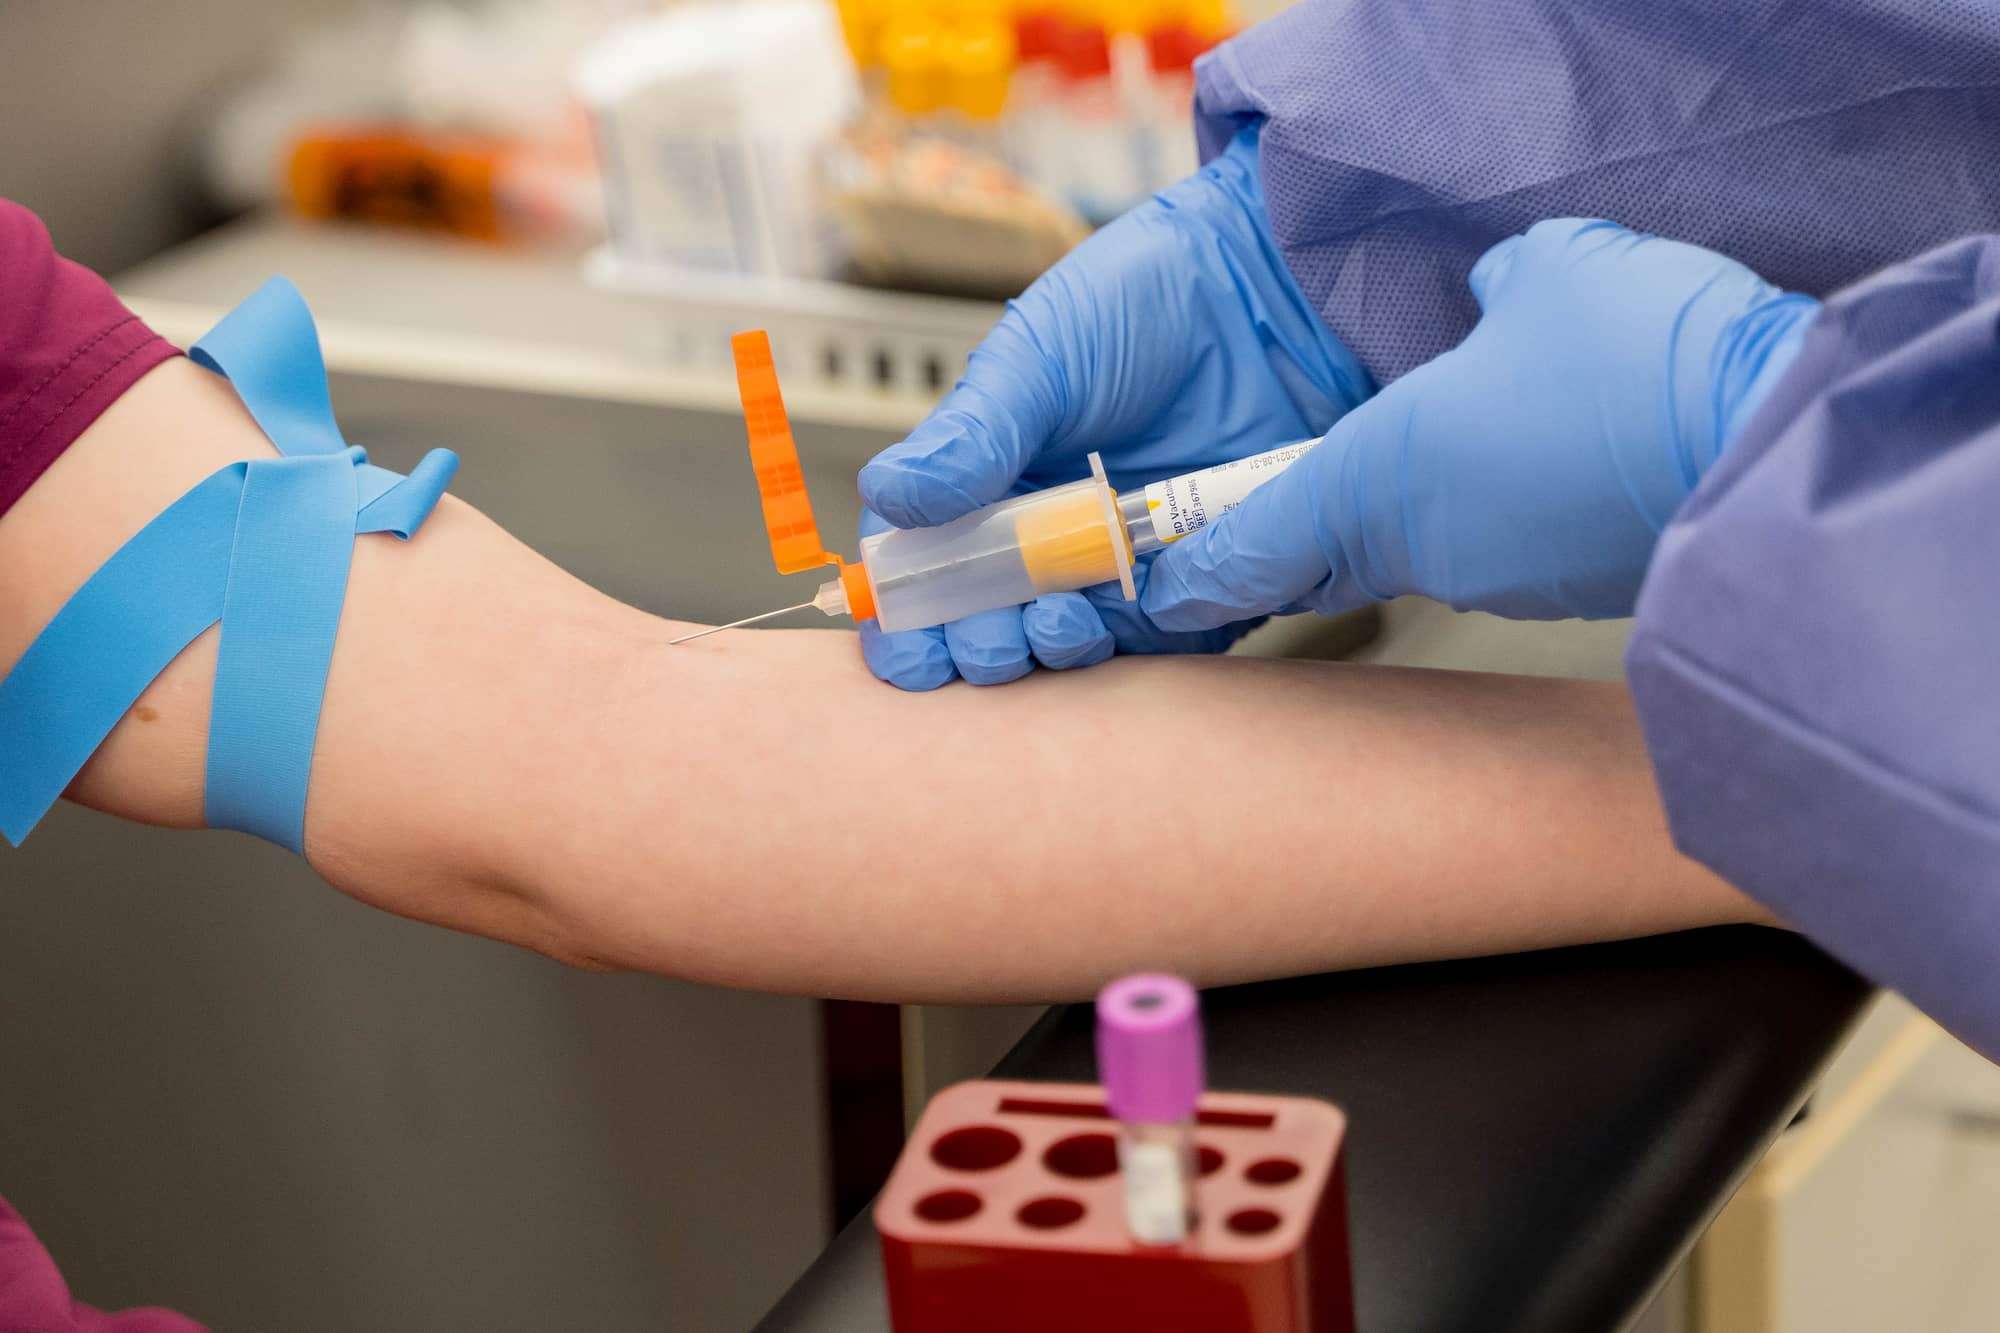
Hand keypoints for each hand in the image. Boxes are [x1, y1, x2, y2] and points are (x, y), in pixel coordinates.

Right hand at [856, 126, 1371, 689]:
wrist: (1271, 284)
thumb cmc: (1145, 300)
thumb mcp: (1041, 359)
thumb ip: (971, 436)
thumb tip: (890, 498)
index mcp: (994, 477)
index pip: (931, 561)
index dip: (908, 611)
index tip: (904, 641)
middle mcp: (1053, 528)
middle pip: (990, 617)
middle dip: (975, 645)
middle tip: (984, 643)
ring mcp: (1124, 557)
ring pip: (1067, 639)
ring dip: (1045, 652)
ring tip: (1050, 627)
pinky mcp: (1202, 575)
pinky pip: (1160, 638)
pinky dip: (1129, 647)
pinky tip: (1111, 623)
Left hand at [1142, 218, 1820, 627]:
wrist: (1770, 439)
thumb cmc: (1633, 355)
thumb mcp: (1541, 276)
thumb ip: (1488, 298)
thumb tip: (1490, 313)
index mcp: (1379, 476)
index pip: (1255, 541)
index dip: (1198, 567)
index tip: (1159, 591)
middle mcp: (1425, 544)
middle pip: (1332, 548)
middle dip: (1296, 537)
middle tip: (1258, 527)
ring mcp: (1499, 577)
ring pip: (1425, 542)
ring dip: (1419, 507)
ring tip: (1445, 452)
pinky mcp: (1568, 585)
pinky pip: (1504, 545)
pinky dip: (1499, 512)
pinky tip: (1541, 461)